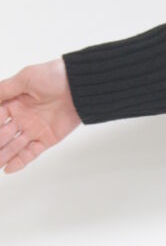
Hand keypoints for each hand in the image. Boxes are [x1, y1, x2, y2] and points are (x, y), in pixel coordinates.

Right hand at [0, 58, 81, 173]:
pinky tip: (8, 169)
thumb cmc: (53, 76)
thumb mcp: (25, 79)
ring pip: (14, 146)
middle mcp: (21, 118)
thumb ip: (4, 90)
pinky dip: (20, 161)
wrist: (78, 87)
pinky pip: (31, 153)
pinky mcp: (46, 139)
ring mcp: (33, 130)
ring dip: (3, 155)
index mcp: (13, 103)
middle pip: (2, 135)